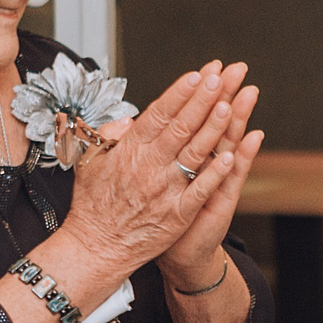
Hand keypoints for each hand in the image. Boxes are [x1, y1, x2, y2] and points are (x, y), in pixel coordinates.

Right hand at [60, 60, 253, 273]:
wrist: (95, 247)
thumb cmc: (93, 206)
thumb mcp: (91, 163)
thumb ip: (109, 138)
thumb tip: (128, 121)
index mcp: (130, 151)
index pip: (158, 114)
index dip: (179, 93)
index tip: (196, 75)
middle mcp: (149, 166)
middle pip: (181, 126)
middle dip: (202, 99)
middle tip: (221, 77)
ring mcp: (165, 189)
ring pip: (194, 152)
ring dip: (213, 128)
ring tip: (230, 105)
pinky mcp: (177, 214)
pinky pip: (199, 190)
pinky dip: (215, 173)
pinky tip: (231, 156)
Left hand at [159, 80, 264, 291]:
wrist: (179, 255)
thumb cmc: (161, 217)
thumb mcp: (151, 179)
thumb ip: (143, 151)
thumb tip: (132, 124)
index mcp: (185, 154)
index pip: (193, 116)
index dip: (200, 92)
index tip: (209, 68)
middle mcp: (203, 163)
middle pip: (215, 122)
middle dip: (225, 94)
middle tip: (237, 69)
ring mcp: (215, 180)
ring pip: (227, 142)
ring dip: (237, 118)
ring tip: (246, 94)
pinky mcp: (221, 201)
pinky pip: (232, 176)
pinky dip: (242, 157)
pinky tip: (253, 138)